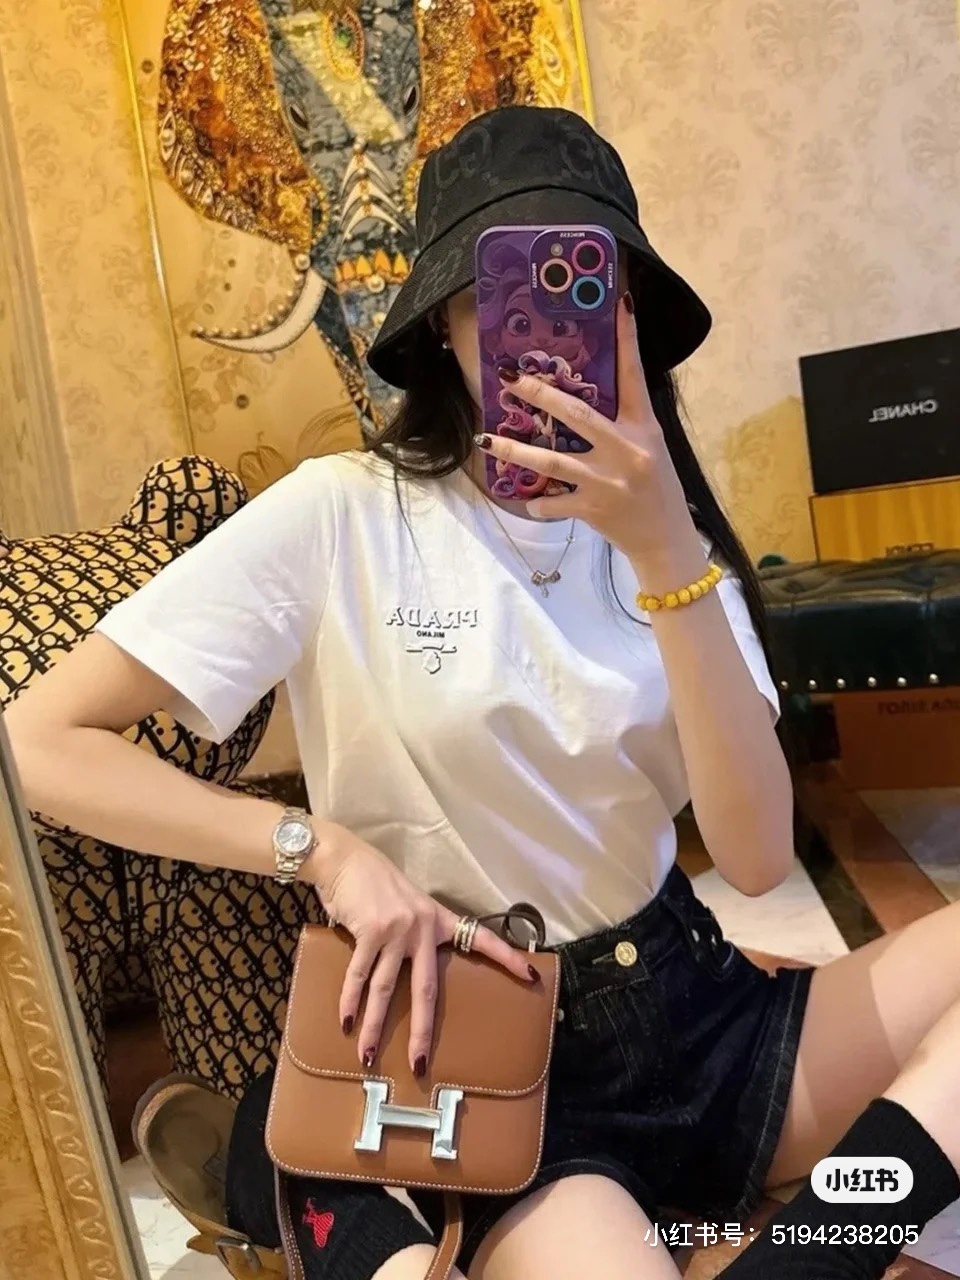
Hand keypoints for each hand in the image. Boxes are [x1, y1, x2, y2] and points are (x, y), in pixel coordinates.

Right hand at [304, 826, 535, 1074]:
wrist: (346, 860)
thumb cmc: (375, 885)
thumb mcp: (407, 907)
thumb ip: (414, 936)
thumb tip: (410, 972)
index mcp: (439, 920)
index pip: (481, 939)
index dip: (506, 957)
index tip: (530, 975)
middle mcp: (424, 927)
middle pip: (428, 990)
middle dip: (423, 1032)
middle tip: (420, 1065)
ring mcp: (397, 930)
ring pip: (387, 990)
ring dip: (374, 1026)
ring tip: (368, 1055)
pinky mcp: (371, 931)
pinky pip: (360, 975)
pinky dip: (350, 1000)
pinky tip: (346, 1021)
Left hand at [475, 294, 701, 574]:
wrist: (665, 540)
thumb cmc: (656, 489)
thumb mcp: (648, 448)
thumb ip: (622, 424)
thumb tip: (580, 399)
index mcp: (643, 428)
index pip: (635, 375)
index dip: (627, 339)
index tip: (619, 305)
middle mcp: (626, 450)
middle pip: (576, 414)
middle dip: (539, 394)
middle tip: (510, 378)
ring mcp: (607, 481)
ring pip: (551, 461)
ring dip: (514, 450)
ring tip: (487, 438)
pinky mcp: (593, 508)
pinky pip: (552, 503)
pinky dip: (536, 502)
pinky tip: (527, 499)